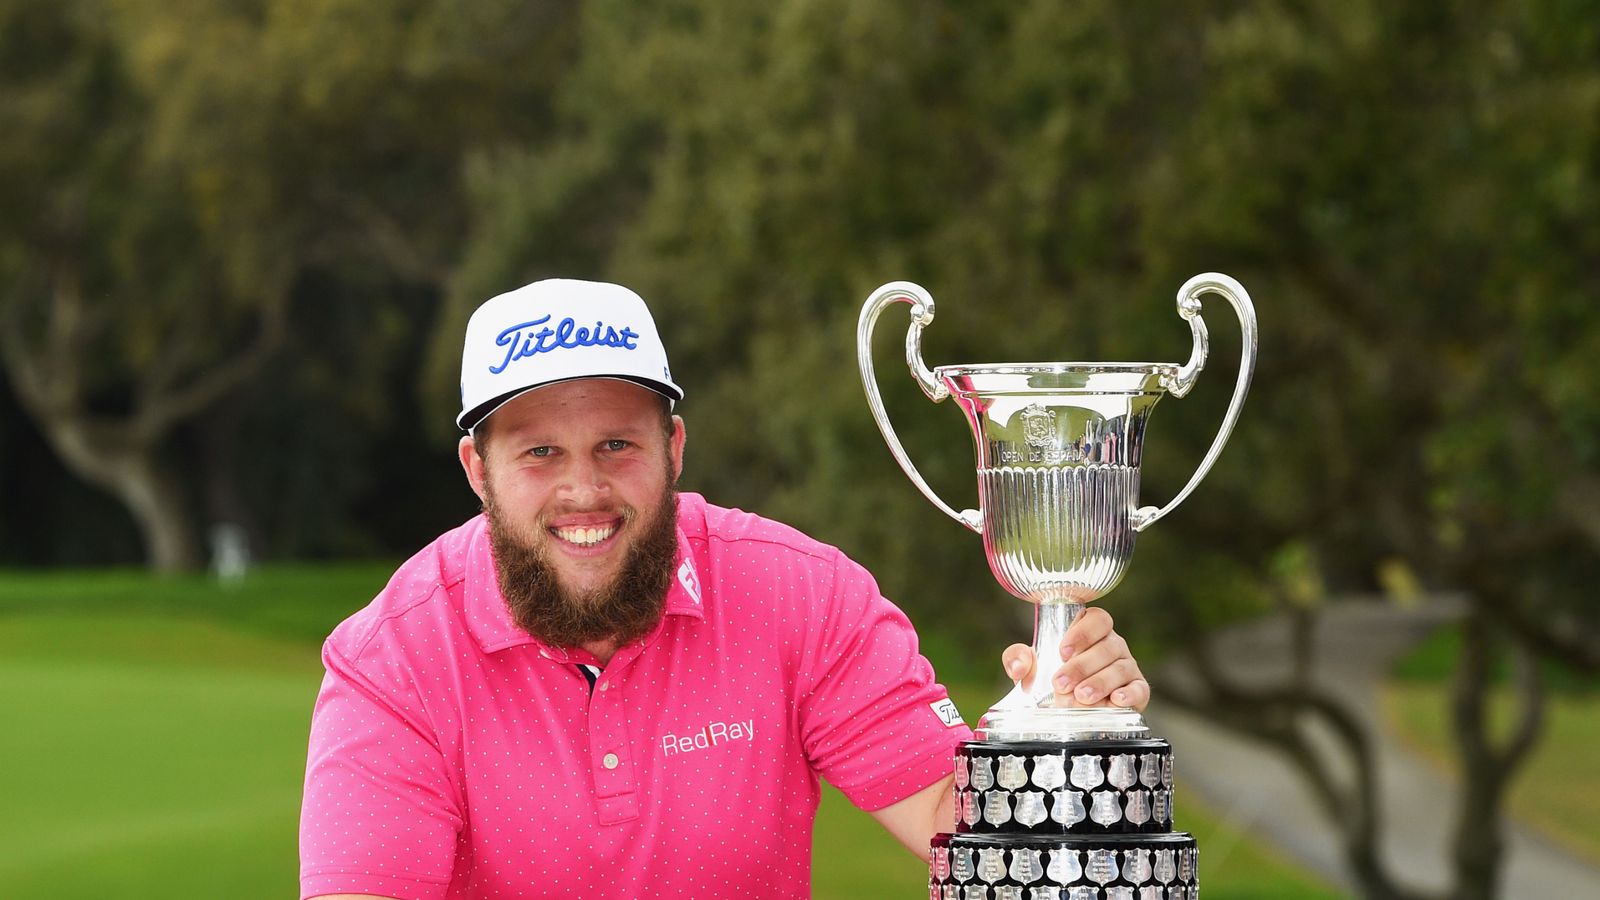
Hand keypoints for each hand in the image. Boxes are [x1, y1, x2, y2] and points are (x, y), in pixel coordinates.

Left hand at [1000, 607, 1149, 710]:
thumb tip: (1018, 666)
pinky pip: (1140, 689)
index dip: (1082, 632)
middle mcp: (1113, 646)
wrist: (1070, 711)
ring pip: (1120, 668)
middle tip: (1060, 684)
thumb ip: (1017, 658)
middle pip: (1106, 646)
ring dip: (1100, 682)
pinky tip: (1116, 700)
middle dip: (1082, 666)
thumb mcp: (1031, 668)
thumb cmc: (1054, 680)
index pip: (1098, 619)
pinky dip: (1130, 694)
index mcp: (1091, 632)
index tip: (1063, 651)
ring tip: (1081, 696)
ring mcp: (1127, 667)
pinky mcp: (1137, 691)